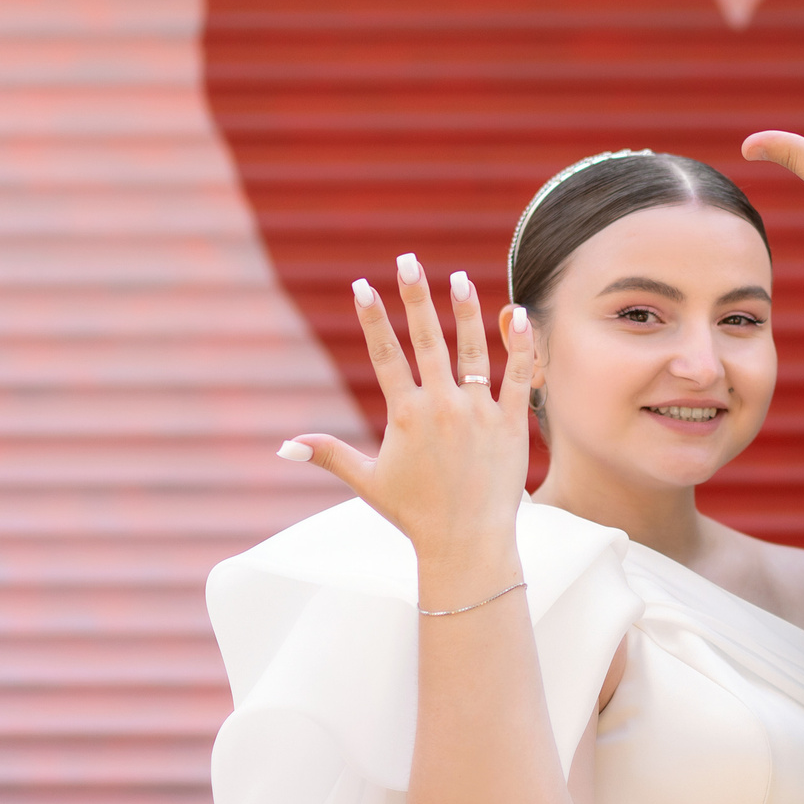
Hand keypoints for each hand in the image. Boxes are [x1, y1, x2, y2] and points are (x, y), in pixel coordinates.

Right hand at [280, 256, 533, 577]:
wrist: (467, 542)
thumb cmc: (415, 514)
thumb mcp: (367, 482)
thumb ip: (329, 455)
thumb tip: (285, 445)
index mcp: (405, 415)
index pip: (384, 355)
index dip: (372, 318)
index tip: (362, 284)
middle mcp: (441, 407)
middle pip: (425, 340)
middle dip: (415, 297)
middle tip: (408, 260)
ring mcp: (478, 413)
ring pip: (472, 350)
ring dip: (465, 311)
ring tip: (459, 279)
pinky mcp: (511, 424)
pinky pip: (517, 376)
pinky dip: (519, 345)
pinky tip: (517, 313)